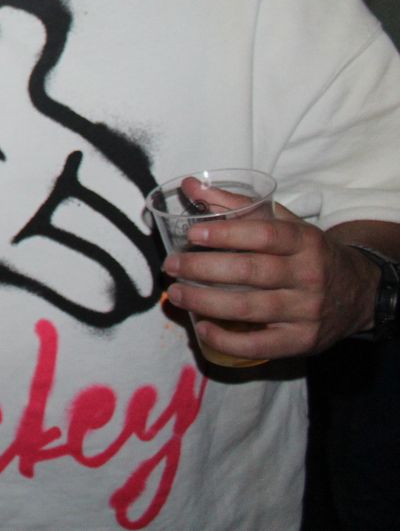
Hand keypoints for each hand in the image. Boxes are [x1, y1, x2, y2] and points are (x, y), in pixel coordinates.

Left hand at [163, 206, 380, 359]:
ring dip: (205, 302)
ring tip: (176, 293)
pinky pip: (261, 345)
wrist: (359, 293)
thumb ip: (237, 204)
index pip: (264, 235)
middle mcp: (309, 276)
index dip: (226, 234)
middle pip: (250, 272)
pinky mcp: (302, 341)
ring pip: (250, 308)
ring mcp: (307, 311)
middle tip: (171, 266)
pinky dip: (228, 340)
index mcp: (305, 242)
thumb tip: (190, 184)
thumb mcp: (285, 223)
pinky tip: (202, 327)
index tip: (191, 235)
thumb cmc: (308, 253)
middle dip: (203, 269)